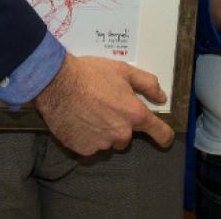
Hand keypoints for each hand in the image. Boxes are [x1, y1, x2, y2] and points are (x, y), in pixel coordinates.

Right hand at [32, 54, 174, 155]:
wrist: (56, 82)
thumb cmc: (91, 74)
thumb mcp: (123, 70)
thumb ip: (147, 84)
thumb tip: (161, 97)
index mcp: (135, 116)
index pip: (160, 133)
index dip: (164, 135)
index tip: (163, 137)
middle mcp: (121, 135)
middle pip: (127, 136)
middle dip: (120, 124)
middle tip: (105, 107)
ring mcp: (102, 145)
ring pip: (108, 141)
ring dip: (103, 131)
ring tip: (88, 112)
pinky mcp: (83, 150)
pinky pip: (90, 146)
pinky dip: (86, 136)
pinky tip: (78, 120)